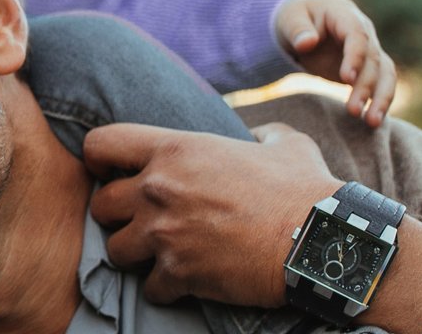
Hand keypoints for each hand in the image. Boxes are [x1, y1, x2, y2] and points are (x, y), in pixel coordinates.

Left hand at [83, 122, 341, 308]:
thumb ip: (260, 133)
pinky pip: (148, 288)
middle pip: (101, 205)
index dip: (101, 160)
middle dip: (119, 215)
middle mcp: (159, 189)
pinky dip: (165, 288)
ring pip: (115, 250)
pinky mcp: (179, 274)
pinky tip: (186, 281)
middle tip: (145, 221)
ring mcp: (165, 234)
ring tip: (162, 254)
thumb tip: (256, 135)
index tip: (115, 173)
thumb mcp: (284, 143)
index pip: (100, 145)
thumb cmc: (305, 188)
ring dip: (136, 254)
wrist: (321, 240)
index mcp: (176, 149)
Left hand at [275, 0, 396, 125]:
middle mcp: (364, 32)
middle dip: (365, 86)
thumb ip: (297, 30)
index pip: (357, 36)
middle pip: (373, 59)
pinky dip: (379, 102)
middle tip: (353, 111)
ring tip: (373, 122)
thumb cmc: (294, 20)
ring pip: (385, 74)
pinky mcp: (368, 69)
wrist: (304, 26)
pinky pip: (381, 85)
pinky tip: (373, 121)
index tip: (346, 79)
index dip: (355, 57)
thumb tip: (306, 43)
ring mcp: (369, 51)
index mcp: (345, 15)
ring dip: (381, 98)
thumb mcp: (289, 20)